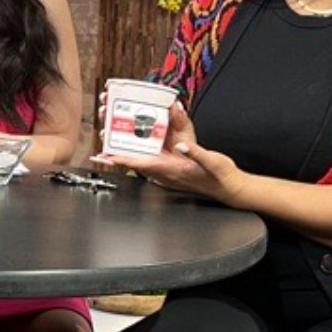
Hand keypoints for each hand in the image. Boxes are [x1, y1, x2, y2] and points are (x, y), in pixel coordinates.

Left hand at [94, 103, 246, 204]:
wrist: (230, 188)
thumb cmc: (221, 177)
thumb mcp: (211, 162)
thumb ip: (196, 153)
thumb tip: (182, 146)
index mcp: (170, 170)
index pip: (140, 164)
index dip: (120, 160)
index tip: (102, 157)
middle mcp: (165, 173)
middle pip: (135, 161)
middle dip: (117, 154)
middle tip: (101, 146)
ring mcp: (167, 172)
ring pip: (141, 160)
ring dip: (127, 152)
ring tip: (112, 142)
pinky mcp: (171, 169)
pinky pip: (151, 160)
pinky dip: (140, 153)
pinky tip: (137, 145)